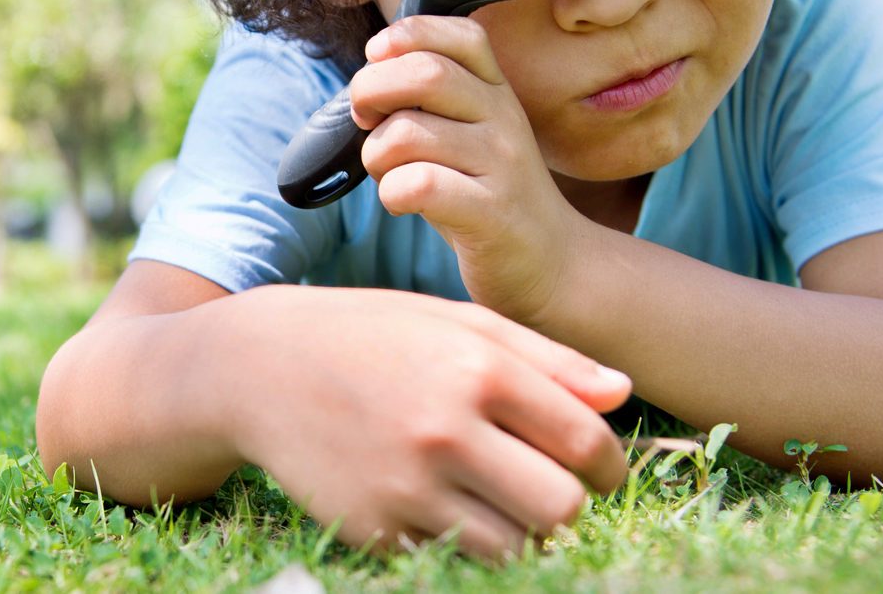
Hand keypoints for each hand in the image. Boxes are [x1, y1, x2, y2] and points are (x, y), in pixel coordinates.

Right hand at [222, 285, 631, 560]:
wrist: (261, 368)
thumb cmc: (373, 335)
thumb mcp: (458, 323)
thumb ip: (546, 359)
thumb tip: (622, 394)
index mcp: (478, 369)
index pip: (585, 443)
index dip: (609, 465)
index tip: (599, 468)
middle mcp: (445, 430)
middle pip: (560, 509)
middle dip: (571, 506)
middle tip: (553, 490)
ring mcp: (406, 488)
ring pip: (513, 550)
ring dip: (522, 534)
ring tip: (504, 501)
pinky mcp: (374, 530)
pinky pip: (452, 559)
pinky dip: (464, 543)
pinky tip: (446, 506)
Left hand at [350, 15, 582, 321]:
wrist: (552, 264)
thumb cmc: (487, 196)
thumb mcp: (470, 135)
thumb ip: (430, 101)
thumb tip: (367, 83)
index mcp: (497, 91)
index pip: (462, 34)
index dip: (407, 35)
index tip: (378, 60)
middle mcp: (504, 118)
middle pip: (425, 72)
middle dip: (371, 90)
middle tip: (366, 120)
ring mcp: (501, 164)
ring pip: (407, 133)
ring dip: (376, 154)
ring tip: (389, 174)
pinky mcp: (491, 212)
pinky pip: (418, 185)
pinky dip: (392, 194)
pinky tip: (403, 204)